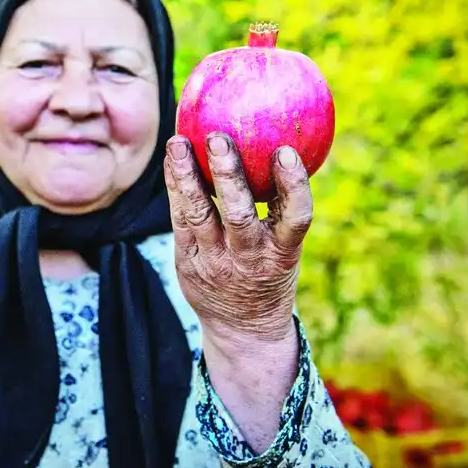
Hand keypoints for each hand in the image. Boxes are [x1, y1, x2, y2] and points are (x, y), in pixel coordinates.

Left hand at [163, 132, 312, 344]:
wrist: (243, 329)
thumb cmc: (269, 272)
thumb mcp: (287, 248)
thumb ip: (283, 208)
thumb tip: (282, 145)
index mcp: (283, 253)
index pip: (295, 218)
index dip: (293, 186)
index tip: (286, 152)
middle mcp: (249, 258)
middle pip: (239, 215)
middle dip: (228, 176)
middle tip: (219, 138)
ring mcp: (215, 262)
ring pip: (200, 216)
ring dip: (188, 177)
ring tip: (179, 143)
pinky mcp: (188, 263)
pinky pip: (180, 221)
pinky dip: (176, 188)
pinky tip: (172, 161)